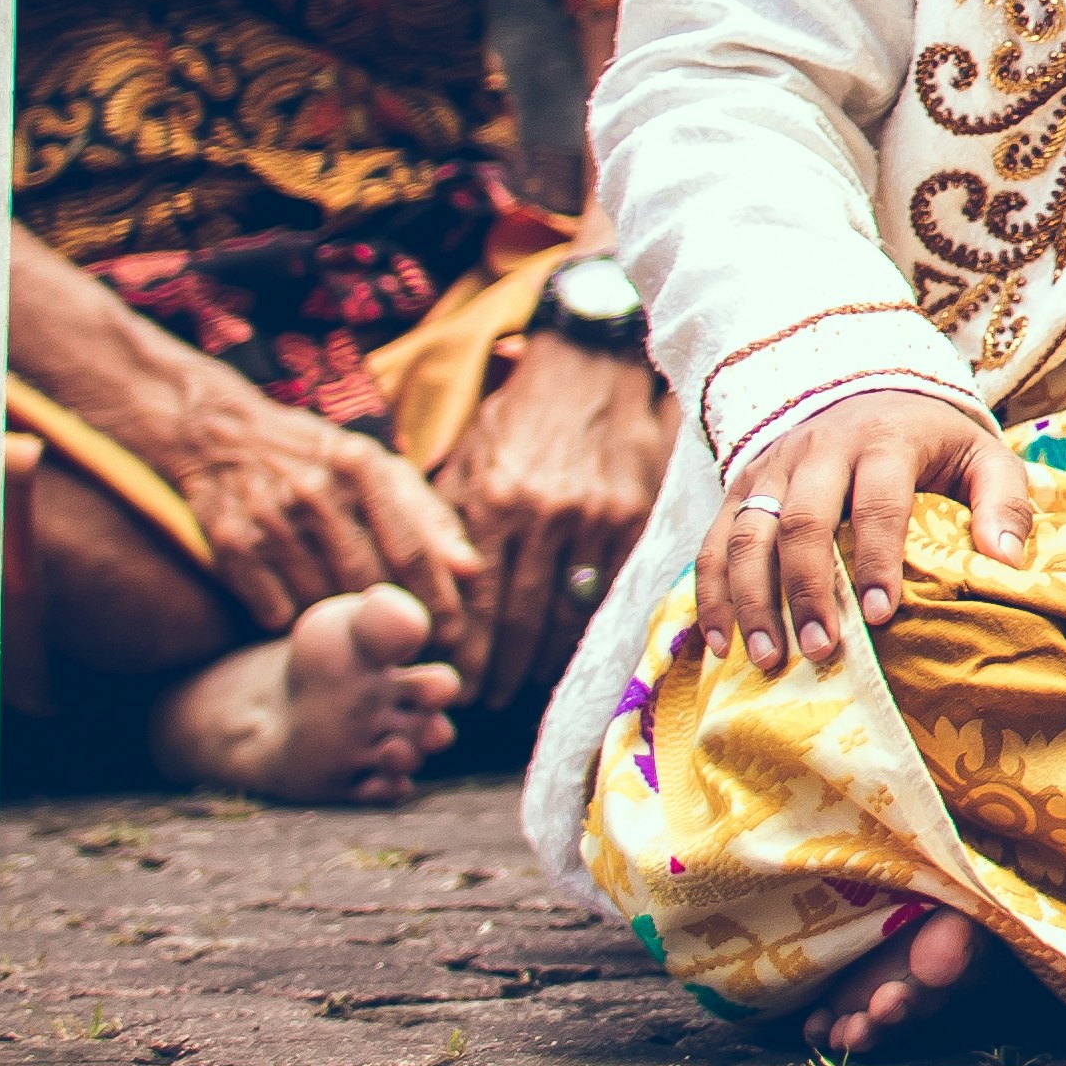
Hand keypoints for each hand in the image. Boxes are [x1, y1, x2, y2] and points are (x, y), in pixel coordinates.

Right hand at [144, 357, 486, 662]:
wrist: (223, 436)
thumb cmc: (319, 458)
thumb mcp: (378, 469)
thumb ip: (428, 516)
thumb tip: (471, 569)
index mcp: (362, 468)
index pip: (412, 548)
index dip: (438, 597)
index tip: (457, 633)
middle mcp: (316, 492)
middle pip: (368, 579)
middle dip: (394, 619)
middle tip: (411, 645)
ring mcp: (270, 519)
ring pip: (322, 599)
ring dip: (343, 624)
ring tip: (357, 632)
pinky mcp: (230, 544)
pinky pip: (273, 609)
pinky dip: (294, 621)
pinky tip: (305, 616)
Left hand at [434, 323, 674, 719]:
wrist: (587, 367)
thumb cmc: (514, 418)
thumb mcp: (466, 463)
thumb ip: (445, 528)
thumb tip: (432, 598)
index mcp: (494, 501)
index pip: (478, 600)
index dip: (469, 652)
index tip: (458, 683)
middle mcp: (545, 513)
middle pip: (523, 617)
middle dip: (502, 667)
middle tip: (487, 699)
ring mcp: (595, 514)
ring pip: (569, 609)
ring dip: (545, 655)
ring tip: (524, 680)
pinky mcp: (633, 512)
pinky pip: (608, 584)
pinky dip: (587, 620)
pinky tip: (568, 640)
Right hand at [700, 390, 1037, 675]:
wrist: (871, 393)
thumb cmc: (933, 444)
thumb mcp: (982, 457)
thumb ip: (1004, 502)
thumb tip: (1005, 561)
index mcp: (884, 439)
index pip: (876, 501)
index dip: (876, 559)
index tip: (881, 615)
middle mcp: (818, 449)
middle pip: (801, 521)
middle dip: (807, 590)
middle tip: (821, 649)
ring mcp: (772, 467)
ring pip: (747, 535)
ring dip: (753, 600)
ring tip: (769, 658)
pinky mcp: (741, 487)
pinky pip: (713, 542)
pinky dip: (712, 594)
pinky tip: (721, 642)